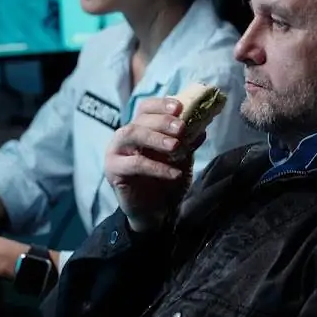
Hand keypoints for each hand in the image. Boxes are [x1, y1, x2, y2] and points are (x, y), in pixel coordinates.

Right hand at [105, 97, 204, 232]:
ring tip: (175, 146)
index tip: (180, 106)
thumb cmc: (165, 182)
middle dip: (162, 121)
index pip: (146, 108)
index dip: (161, 104)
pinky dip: (156, 167)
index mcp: (140, 129)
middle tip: (181, 127)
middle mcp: (124, 137)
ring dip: (155, 137)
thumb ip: (187, 143)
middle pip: (139, 119)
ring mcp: (116, 152)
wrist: (155, 213)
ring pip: (131, 134)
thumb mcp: (181, 160)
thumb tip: (202, 126)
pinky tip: (174, 173)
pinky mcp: (113, 170)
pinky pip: (134, 164)